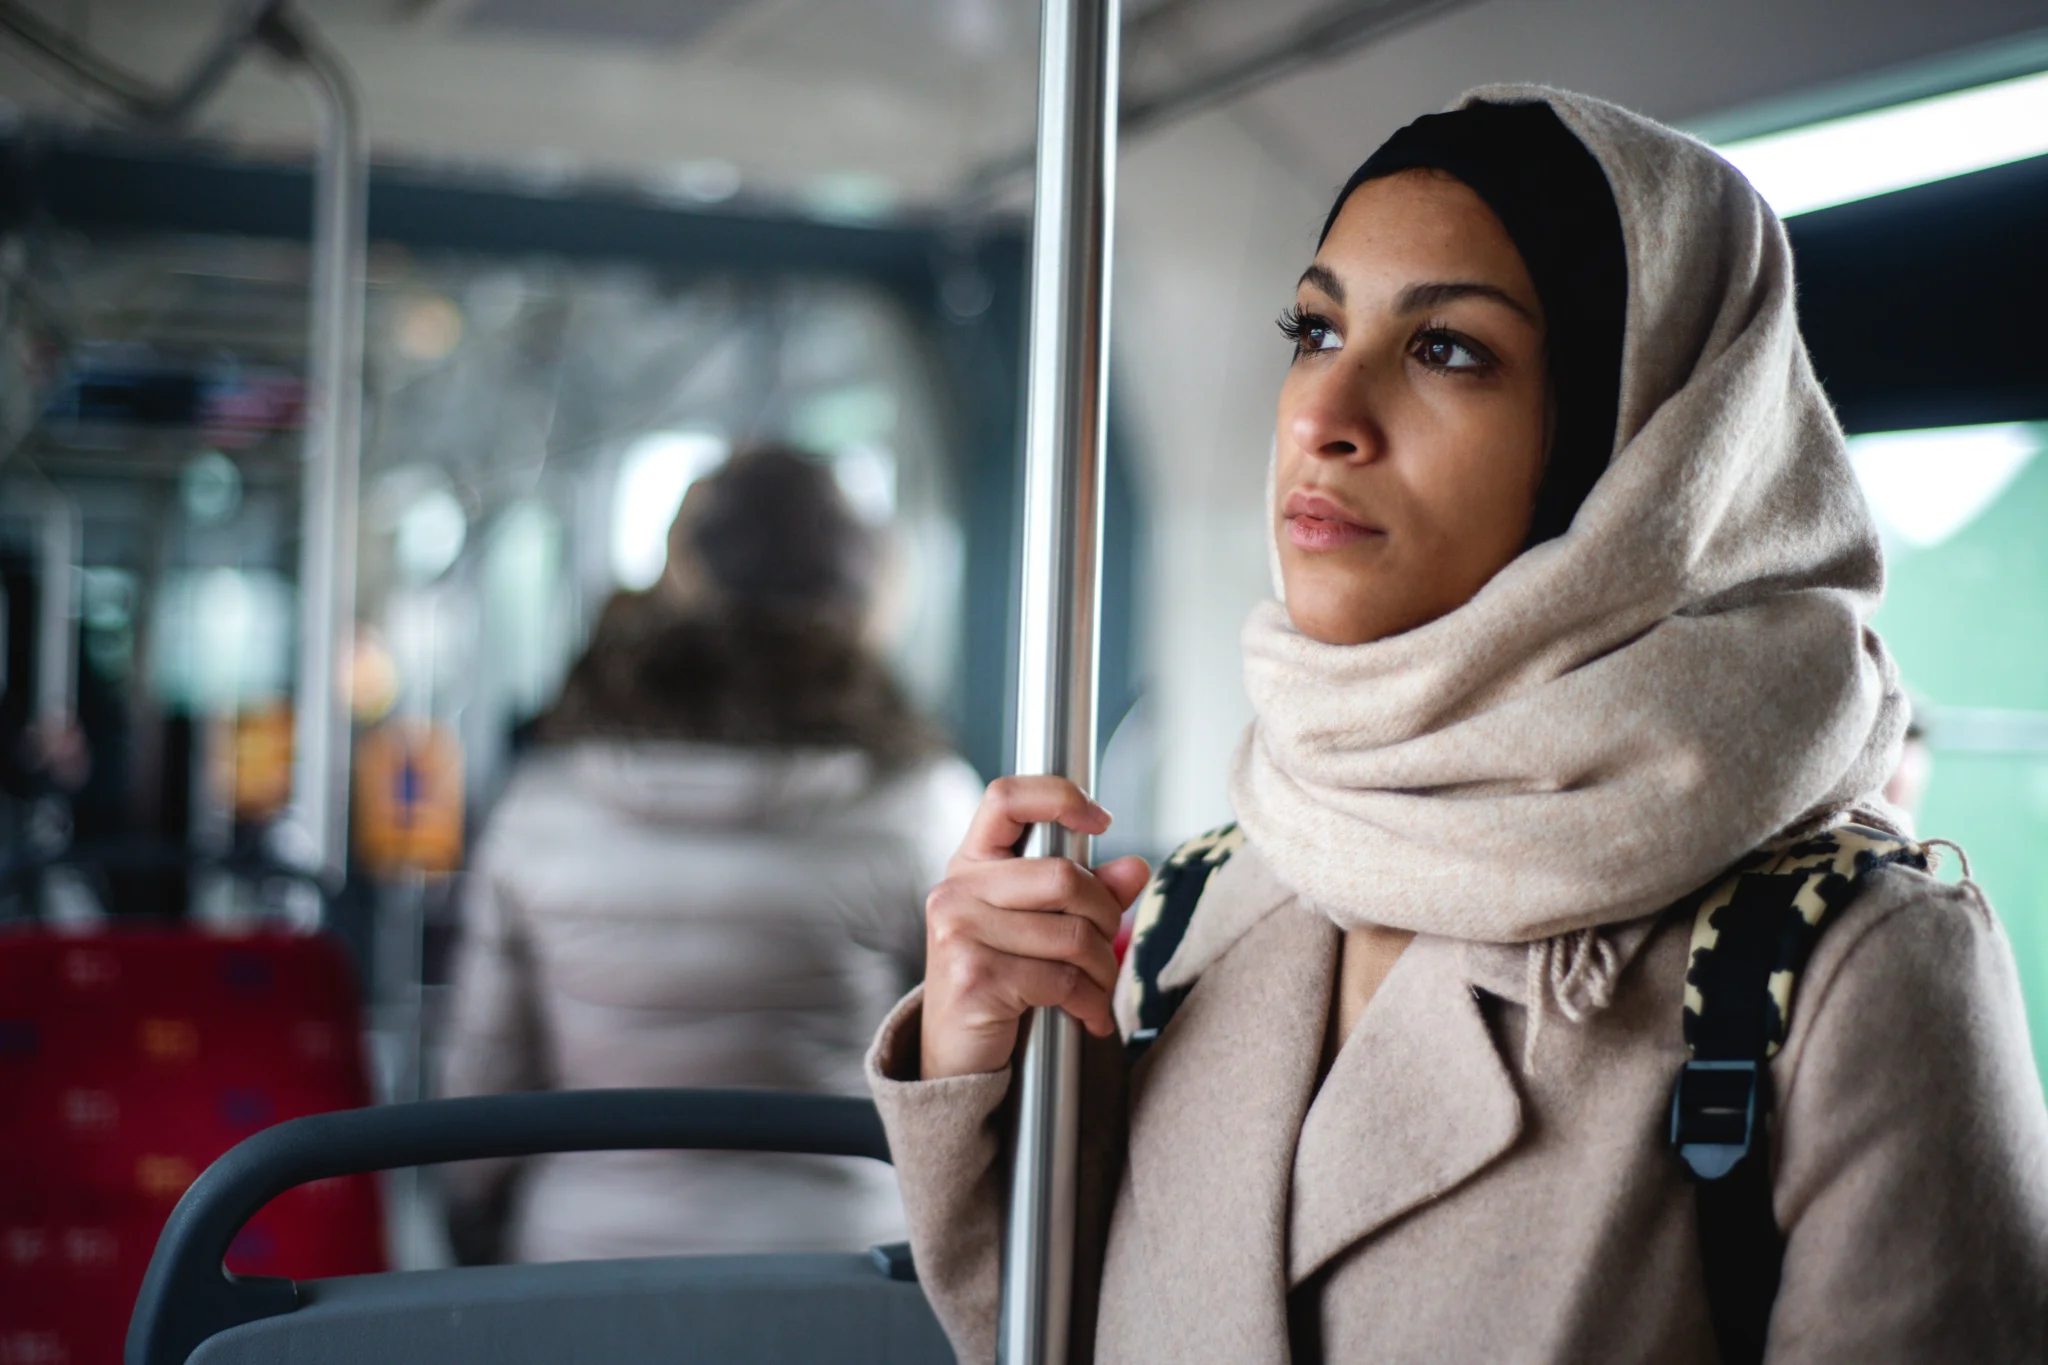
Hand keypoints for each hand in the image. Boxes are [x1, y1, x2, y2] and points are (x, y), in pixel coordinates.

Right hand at [919, 776, 1150, 1079]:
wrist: (955, 1053)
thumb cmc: (1000, 978)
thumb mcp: (1039, 925)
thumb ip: (1086, 892)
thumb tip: (1136, 868)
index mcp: (970, 863)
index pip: (1006, 798)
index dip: (1059, 797)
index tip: (1101, 821)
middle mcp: (956, 890)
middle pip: (1063, 877)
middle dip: (1105, 916)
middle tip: (1108, 947)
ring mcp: (959, 932)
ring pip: (1070, 934)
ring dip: (1102, 969)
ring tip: (1100, 988)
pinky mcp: (974, 976)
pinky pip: (1061, 979)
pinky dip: (1089, 1001)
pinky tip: (1089, 1015)